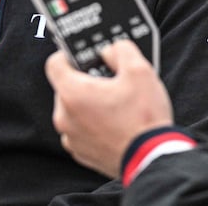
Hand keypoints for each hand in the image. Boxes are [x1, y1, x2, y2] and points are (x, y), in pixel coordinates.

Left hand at [45, 40, 173, 177]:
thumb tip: (111, 49)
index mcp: (73, 93)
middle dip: (87, 80)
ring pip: (74, 109)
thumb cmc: (144, 119)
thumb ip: (121, 49)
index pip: (55, 63)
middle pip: (66, 86)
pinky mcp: (81, 153)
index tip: (84, 56)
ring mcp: (72, 137)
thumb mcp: (139, 70)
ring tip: (117, 104)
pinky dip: (93, 123)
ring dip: (90, 103)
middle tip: (111, 81)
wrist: (152, 158)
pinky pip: (81, 129)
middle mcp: (65, 117)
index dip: (69, 54)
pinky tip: (115, 122)